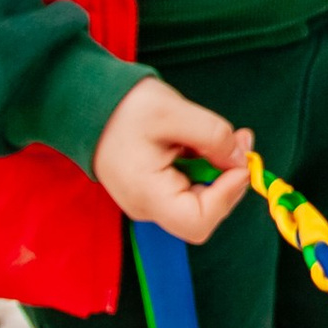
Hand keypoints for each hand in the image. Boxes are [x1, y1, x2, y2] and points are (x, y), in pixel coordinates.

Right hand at [91, 79, 255, 239]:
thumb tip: (240, 159)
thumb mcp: (174, 112)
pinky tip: (199, 143)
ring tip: (220, 137)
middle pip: (205, 214)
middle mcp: (148, 208)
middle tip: (240, 140)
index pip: (199, 222)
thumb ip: (214, 136)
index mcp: (148, 195)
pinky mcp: (155, 190)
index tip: (239, 161)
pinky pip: (190, 188)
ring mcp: (151, 202)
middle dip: (229, 179)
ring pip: (201, 201)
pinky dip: (205, 167)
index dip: (228, 194)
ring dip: (219, 171)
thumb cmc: (125, 109)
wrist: (87, 105)